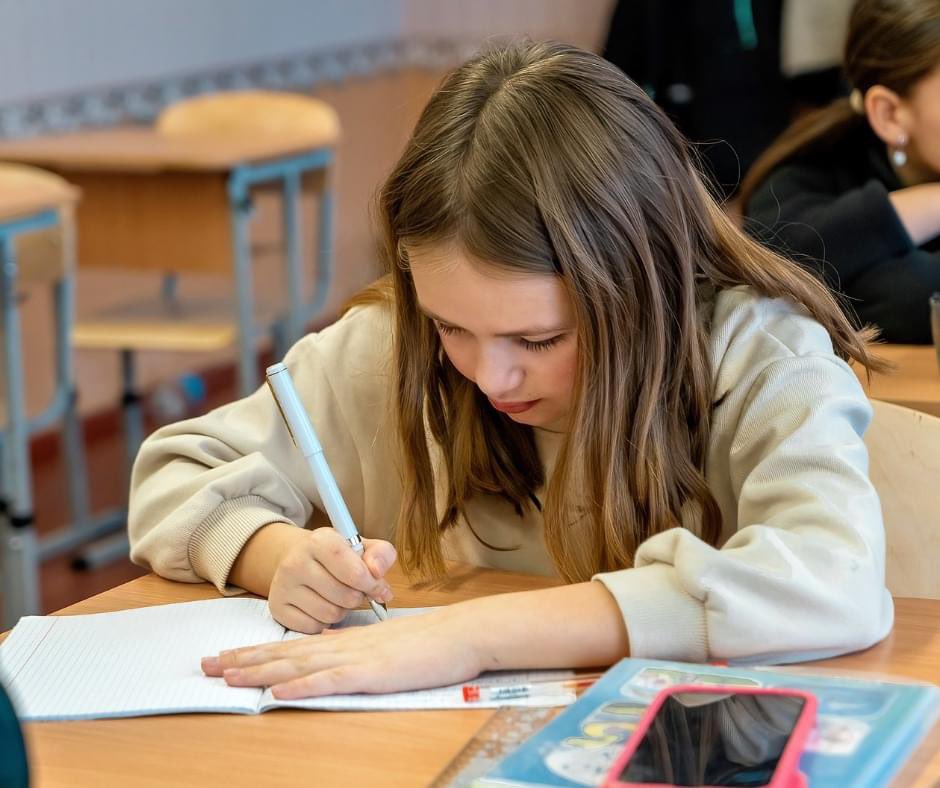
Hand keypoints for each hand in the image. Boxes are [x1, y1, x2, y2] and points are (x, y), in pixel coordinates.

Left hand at [200, 605, 482, 698]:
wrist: (462, 633)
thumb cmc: (431, 643)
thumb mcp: (388, 647)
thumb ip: (361, 654)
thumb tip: (336, 661)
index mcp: (346, 642)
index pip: (293, 646)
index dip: (257, 651)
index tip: (226, 656)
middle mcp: (344, 646)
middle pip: (284, 653)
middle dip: (242, 659)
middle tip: (204, 665)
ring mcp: (357, 658)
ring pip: (298, 664)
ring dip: (260, 670)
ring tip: (226, 675)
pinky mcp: (372, 673)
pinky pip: (331, 680)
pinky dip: (303, 686)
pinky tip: (279, 692)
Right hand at [267, 526, 395, 633]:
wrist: (298, 556)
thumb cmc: (336, 554)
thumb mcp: (360, 545)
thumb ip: (380, 554)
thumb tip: (378, 574)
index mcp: (319, 540)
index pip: (354, 571)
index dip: (370, 583)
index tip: (376, 585)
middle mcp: (296, 561)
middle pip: (345, 596)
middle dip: (357, 597)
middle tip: (354, 589)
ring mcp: (283, 586)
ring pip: (330, 614)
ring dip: (342, 610)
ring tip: (337, 596)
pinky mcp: (277, 607)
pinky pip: (314, 627)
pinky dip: (324, 622)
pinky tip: (321, 605)